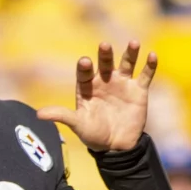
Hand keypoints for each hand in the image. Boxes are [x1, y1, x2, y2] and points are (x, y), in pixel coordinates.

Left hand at [37, 42, 156, 151]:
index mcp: (87, 87)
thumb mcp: (77, 124)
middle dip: (105, 55)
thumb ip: (61, 116)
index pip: (84, 73)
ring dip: (130, 54)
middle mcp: (104, 81)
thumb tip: (38, 114)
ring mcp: (122, 84)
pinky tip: (152, 55)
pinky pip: (145, 76)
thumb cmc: (93, 134)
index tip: (84, 62)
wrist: (116, 146)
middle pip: (105, 64)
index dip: (84, 67)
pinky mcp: (139, 91)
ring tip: (134, 43)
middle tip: (104, 45)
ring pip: (126, 64)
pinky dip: (149, 66)